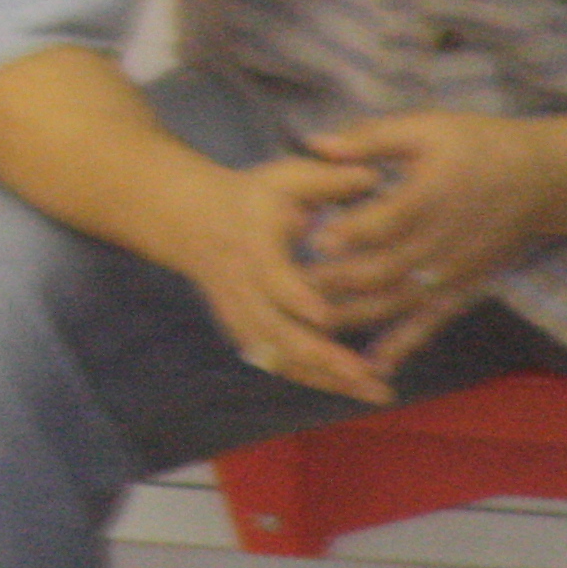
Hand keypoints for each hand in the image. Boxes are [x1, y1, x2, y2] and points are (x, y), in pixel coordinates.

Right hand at [148, 152, 392, 405]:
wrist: (191, 219)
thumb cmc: (250, 196)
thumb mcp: (283, 177)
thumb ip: (327, 178)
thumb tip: (375, 175)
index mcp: (250, 244)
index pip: (269, 275)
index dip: (294, 296)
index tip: (325, 315)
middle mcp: (241, 285)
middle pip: (275, 328)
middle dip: (320, 355)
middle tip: (366, 374)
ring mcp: (238, 312)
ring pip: (277, 354)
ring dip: (324, 377)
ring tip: (375, 392)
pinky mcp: (243, 329)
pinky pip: (276, 362)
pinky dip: (312, 379)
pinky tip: (351, 390)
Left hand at [301, 111, 566, 373]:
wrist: (540, 180)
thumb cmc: (476, 146)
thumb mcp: (426, 128)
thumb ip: (371, 139)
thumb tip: (315, 143)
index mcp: (430, 197)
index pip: (388, 220)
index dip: (352, 232)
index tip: (314, 240)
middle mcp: (440, 242)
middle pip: (386, 269)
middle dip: (337, 281)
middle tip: (290, 288)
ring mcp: (451, 272)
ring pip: (399, 302)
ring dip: (356, 316)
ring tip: (311, 326)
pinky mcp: (461, 290)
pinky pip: (430, 323)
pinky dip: (402, 345)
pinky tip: (373, 365)